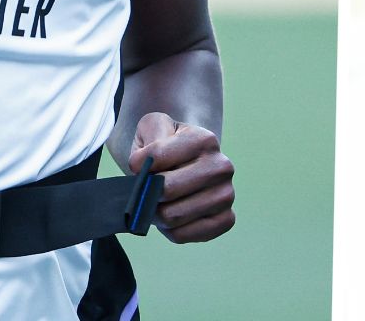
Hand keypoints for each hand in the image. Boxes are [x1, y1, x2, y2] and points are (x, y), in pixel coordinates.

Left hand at [129, 111, 235, 242]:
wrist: (187, 165)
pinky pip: (183, 235)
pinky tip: (172, 217)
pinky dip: (169, 230)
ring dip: (156, 213)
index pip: (156, 156)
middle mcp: (221, 167)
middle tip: (145, 191)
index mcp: (204, 140)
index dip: (138, 163)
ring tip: (159, 203)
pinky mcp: (226, 220)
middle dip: (147, 194)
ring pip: (172, 216)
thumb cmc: (166, 147)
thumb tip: (143, 171)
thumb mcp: (153, 128)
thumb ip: (146, 141)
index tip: (139, 163)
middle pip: (166, 190)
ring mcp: (226, 195)